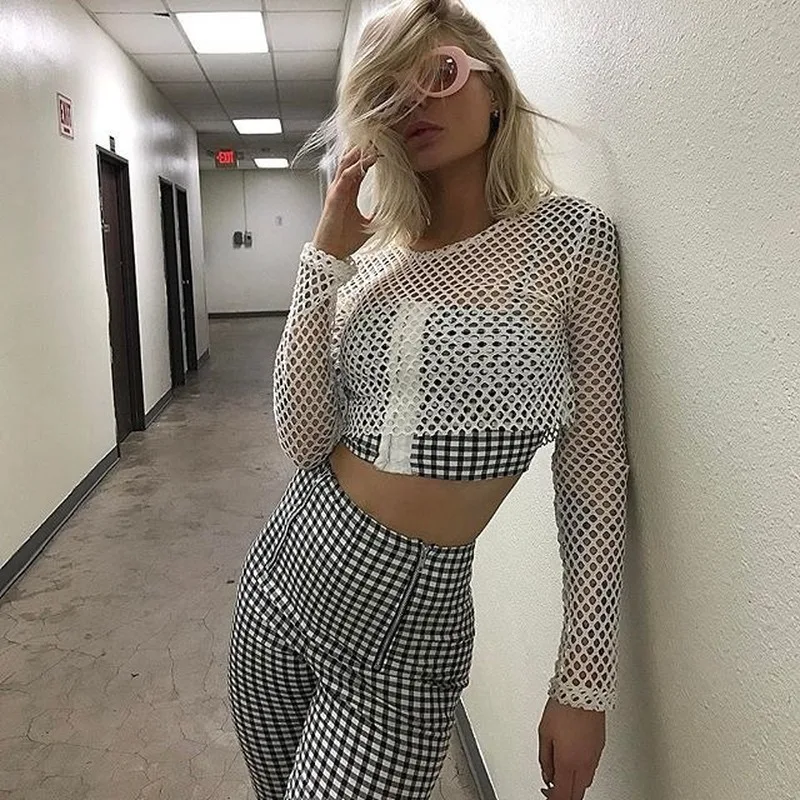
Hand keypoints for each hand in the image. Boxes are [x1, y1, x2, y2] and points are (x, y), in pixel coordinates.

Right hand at [312, 144, 379, 259]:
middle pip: (352, 159)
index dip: (371, 155)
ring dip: (361, 151)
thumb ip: (378, 213)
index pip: (360, 166)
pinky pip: (346, 176)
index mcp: (349, 190)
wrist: (332, 252)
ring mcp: (337, 190)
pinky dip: (357, 166)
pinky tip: (369, 159)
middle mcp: (342, 186)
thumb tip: (394, 210)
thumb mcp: (369, 224)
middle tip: (380, 135)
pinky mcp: (335, 196)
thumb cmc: (345, 239)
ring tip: (376, 140)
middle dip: (365, 147)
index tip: (385, 146)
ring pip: (348, 163)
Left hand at [538, 696, 604, 799]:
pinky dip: (581, 772)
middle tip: (552, 788)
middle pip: (577, 794)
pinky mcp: (600, 748)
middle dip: (564, 794)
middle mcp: (584, 763)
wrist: (583, 692)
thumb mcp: (544, 733)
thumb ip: (545, 758)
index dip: (553, 798)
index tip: (547, 794)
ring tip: (560, 772)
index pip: (563, 795)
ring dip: (573, 783)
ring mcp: (594, 757)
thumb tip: (547, 774)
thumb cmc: (563, 708)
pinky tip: (573, 762)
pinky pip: (591, 769)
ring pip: (585, 783)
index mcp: (568, 762)